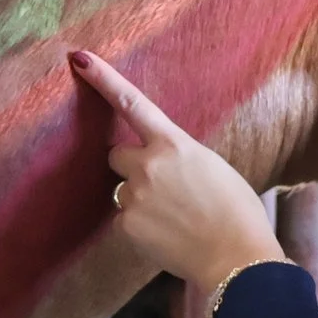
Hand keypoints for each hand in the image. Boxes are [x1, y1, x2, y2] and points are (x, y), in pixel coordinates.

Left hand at [68, 50, 288, 291]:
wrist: (236, 258)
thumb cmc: (237, 212)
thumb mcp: (212, 167)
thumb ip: (180, 157)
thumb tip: (164, 162)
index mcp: (174, 144)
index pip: (132, 103)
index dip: (103, 79)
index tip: (80, 59)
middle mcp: (148, 165)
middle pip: (116, 155)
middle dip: (131, 166)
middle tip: (161, 188)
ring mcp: (134, 196)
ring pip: (123, 190)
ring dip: (139, 199)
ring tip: (173, 218)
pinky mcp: (127, 225)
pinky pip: (125, 220)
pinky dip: (141, 227)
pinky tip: (167, 236)